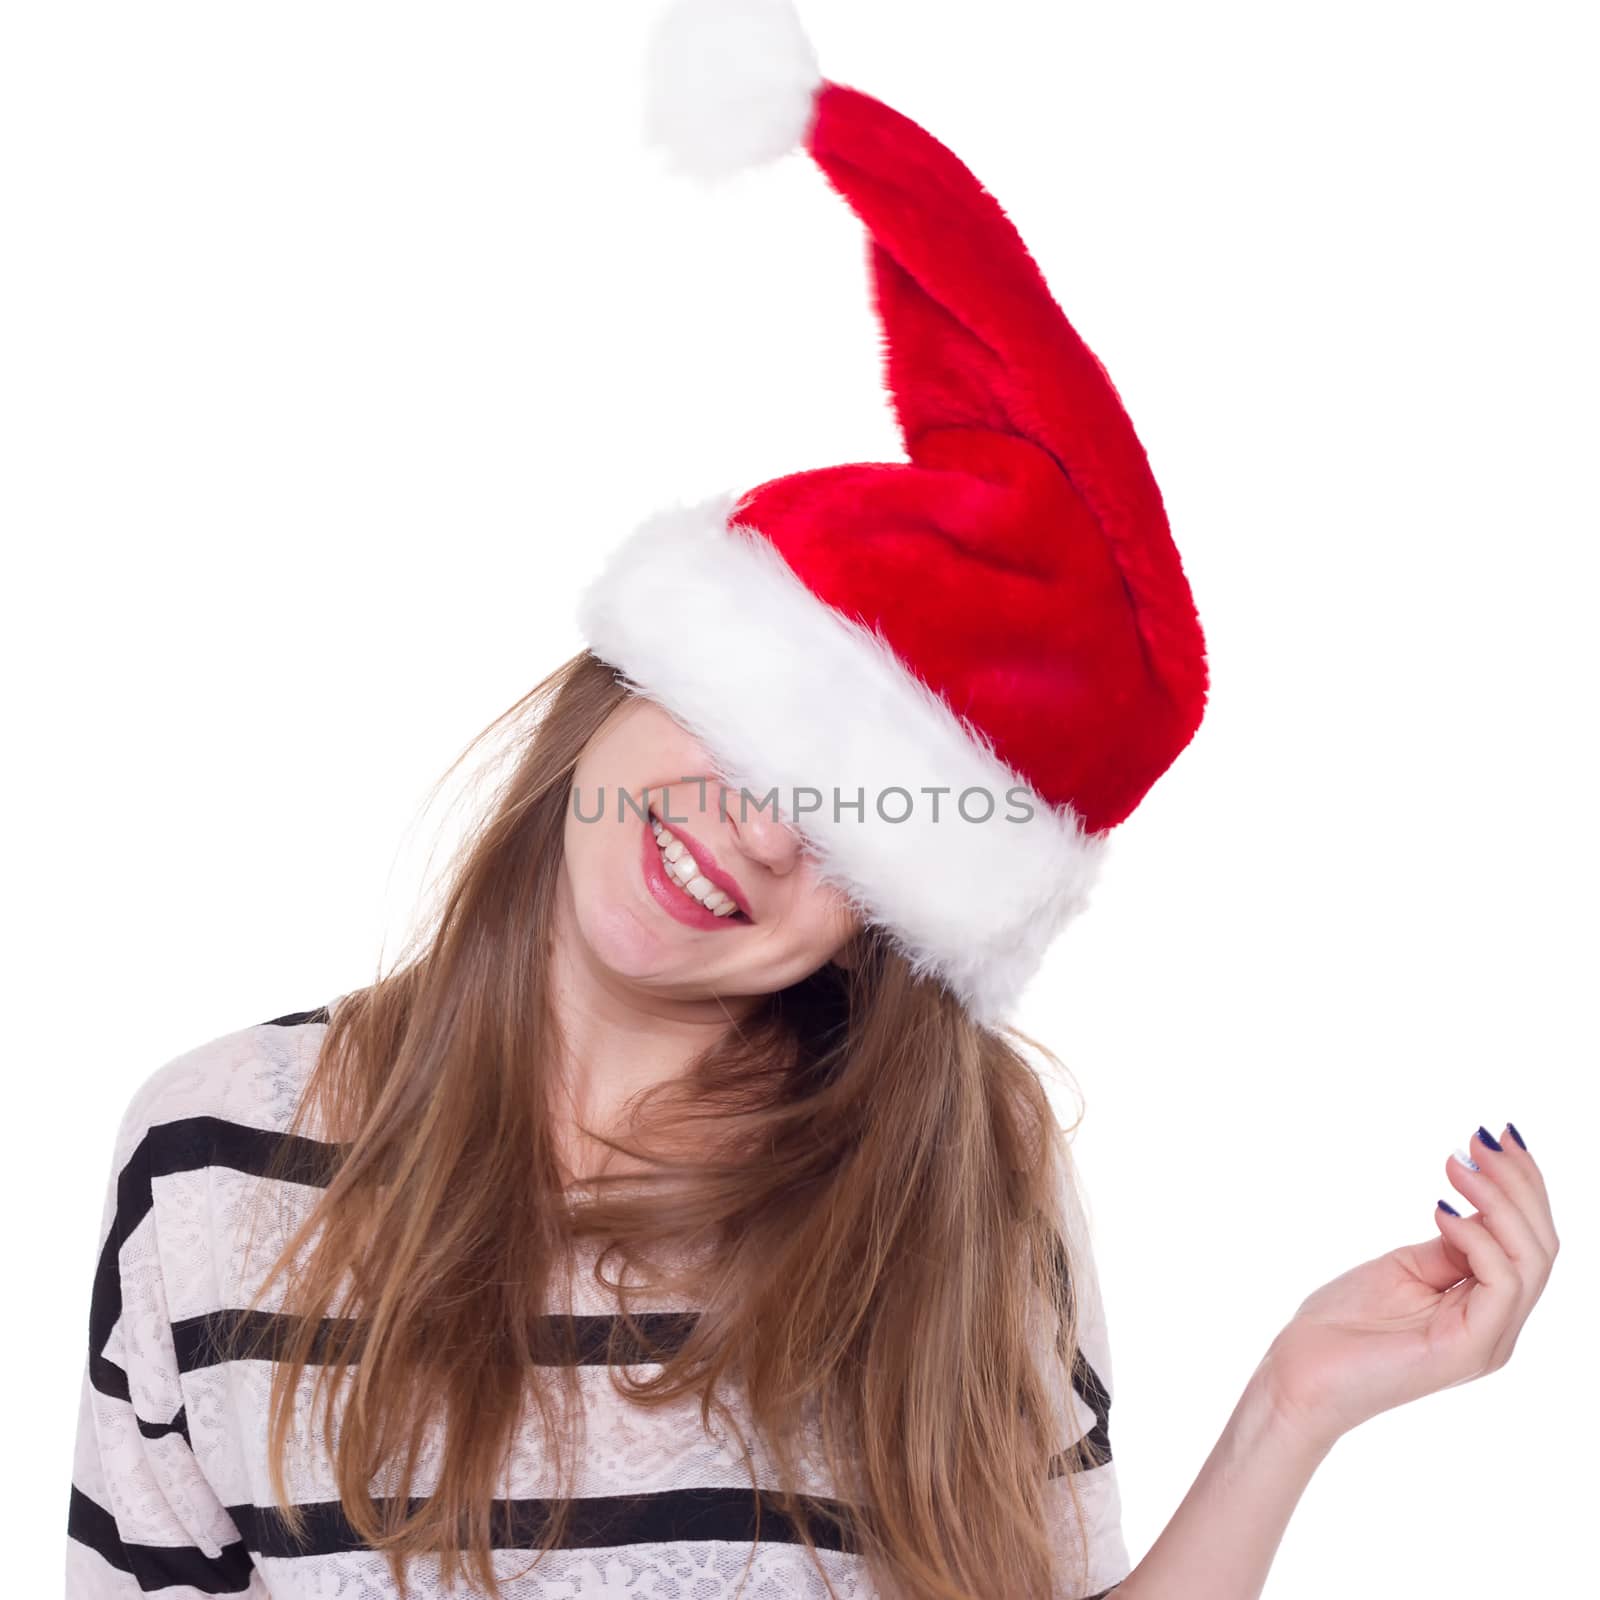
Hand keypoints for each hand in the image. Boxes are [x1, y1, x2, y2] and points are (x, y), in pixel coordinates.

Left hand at [1254, 1123, 1557, 1449]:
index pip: (1532, 1241)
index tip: (1495, 1135)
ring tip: (1458, 1164)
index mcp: (1488, 1307)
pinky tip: (1439, 1209)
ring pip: (1531, 1260)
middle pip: (1542, 1246)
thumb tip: (1475, 1205)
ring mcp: (1487, 1340)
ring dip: (1499, 1200)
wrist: (1300, 1373)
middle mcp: (1500, 1327)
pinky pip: (1500, 1284)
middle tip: (1479, 1138)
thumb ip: (1451, 1245)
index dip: (1522, 1184)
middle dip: (1518, 1182)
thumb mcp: (1406, 1267)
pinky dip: (1478, 1237)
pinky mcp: (1466, 1348)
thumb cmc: (1344, 1324)